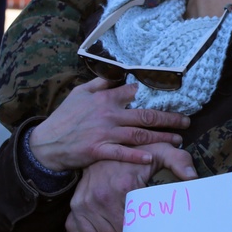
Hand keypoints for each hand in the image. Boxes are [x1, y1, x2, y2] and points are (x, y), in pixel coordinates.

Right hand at [29, 78, 189, 170]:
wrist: (45, 143)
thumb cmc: (64, 117)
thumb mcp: (80, 93)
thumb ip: (100, 84)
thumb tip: (118, 75)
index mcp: (105, 98)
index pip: (134, 93)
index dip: (153, 95)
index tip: (171, 98)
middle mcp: (108, 114)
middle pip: (145, 116)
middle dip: (169, 119)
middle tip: (186, 121)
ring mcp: (104, 133)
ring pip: (139, 135)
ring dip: (160, 138)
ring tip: (178, 140)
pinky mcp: (98, 150)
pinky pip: (121, 153)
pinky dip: (136, 156)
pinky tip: (151, 157)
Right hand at [57, 143, 196, 231]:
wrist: (111, 138)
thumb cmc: (140, 148)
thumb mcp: (163, 150)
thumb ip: (180, 162)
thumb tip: (193, 179)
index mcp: (123, 188)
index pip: (127, 229)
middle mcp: (100, 197)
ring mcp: (85, 202)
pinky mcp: (76, 203)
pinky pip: (74, 231)